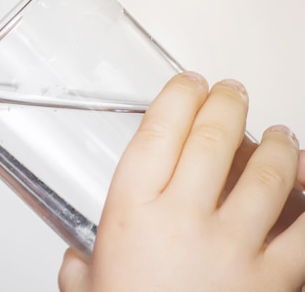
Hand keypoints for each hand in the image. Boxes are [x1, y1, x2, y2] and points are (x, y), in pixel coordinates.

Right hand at [59, 72, 304, 291]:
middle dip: (226, 103)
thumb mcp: (87, 291)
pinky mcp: (274, 279)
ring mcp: (234, 248)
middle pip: (213, 139)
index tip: (187, 84)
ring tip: (278, 133)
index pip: (157, 132)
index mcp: (132, 214)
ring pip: (268, 173)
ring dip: (277, 143)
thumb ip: (79, 269)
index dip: (177, 97)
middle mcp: (182, 220)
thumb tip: (76, 264)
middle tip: (230, 92)